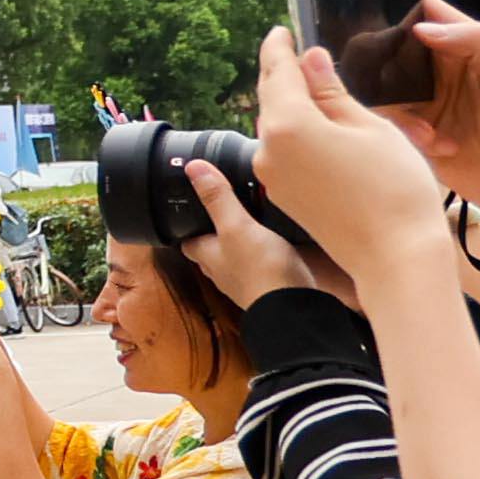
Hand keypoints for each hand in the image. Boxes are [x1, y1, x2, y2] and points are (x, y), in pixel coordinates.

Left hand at [173, 160, 339, 308]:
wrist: (293, 309)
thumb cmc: (260, 271)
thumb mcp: (236, 225)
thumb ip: (217, 198)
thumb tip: (193, 169)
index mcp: (207, 255)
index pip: (187, 240)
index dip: (186, 226)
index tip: (188, 209)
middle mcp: (222, 271)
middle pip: (210, 251)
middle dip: (213, 234)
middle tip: (221, 213)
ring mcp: (245, 281)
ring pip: (235, 260)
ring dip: (239, 245)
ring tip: (249, 225)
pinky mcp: (268, 286)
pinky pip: (260, 267)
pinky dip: (263, 256)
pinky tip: (275, 247)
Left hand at [250, 28, 463, 291]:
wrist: (395, 257)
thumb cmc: (393, 188)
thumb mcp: (369, 127)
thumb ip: (333, 93)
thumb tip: (311, 61)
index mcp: (287, 124)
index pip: (277, 71)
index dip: (279, 48)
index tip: (280, 31)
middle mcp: (268, 150)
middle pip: (272, 100)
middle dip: (285, 76)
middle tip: (299, 55)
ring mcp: (273, 177)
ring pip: (277, 128)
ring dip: (293, 107)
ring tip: (317, 89)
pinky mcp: (284, 197)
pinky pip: (284, 153)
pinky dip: (297, 135)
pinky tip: (319, 128)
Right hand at [397, 0, 479, 208]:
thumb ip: (475, 41)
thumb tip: (421, 27)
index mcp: (465, 46)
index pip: (428, 11)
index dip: (402, 2)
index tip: (376, 2)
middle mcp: (439, 68)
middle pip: (394, 44)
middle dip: (383, 54)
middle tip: (385, 70)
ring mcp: (424, 99)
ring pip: (383, 83)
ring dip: (397, 101)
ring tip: (426, 126)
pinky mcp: (412, 130)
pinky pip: (389, 118)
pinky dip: (407, 129)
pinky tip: (437, 143)